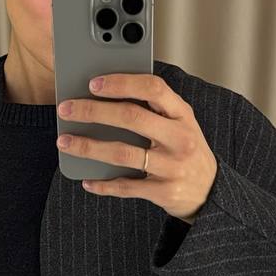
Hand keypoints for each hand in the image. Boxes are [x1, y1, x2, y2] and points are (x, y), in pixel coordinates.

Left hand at [56, 72, 218, 222]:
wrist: (211, 192)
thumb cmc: (186, 150)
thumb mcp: (181, 123)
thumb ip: (154, 109)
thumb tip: (107, 95)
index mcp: (183, 114)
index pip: (153, 88)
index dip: (121, 83)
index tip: (93, 83)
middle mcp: (179, 138)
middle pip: (131, 118)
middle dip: (93, 111)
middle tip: (66, 109)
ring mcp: (172, 167)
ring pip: (122, 153)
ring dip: (88, 147)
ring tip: (65, 142)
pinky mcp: (163, 192)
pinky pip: (126, 187)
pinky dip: (103, 185)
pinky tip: (87, 181)